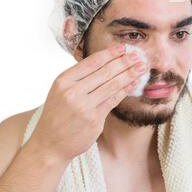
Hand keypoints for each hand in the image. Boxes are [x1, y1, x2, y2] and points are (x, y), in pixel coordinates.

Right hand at [27, 44, 147, 162]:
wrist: (49, 144)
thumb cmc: (57, 114)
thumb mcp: (61, 90)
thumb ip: (79, 77)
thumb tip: (106, 61)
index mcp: (64, 80)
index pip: (92, 62)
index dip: (110, 53)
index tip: (123, 48)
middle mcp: (73, 91)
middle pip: (104, 72)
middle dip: (124, 62)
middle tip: (137, 55)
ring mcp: (84, 106)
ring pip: (112, 85)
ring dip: (129, 74)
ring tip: (141, 67)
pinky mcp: (94, 119)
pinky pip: (113, 100)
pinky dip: (125, 90)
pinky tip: (134, 84)